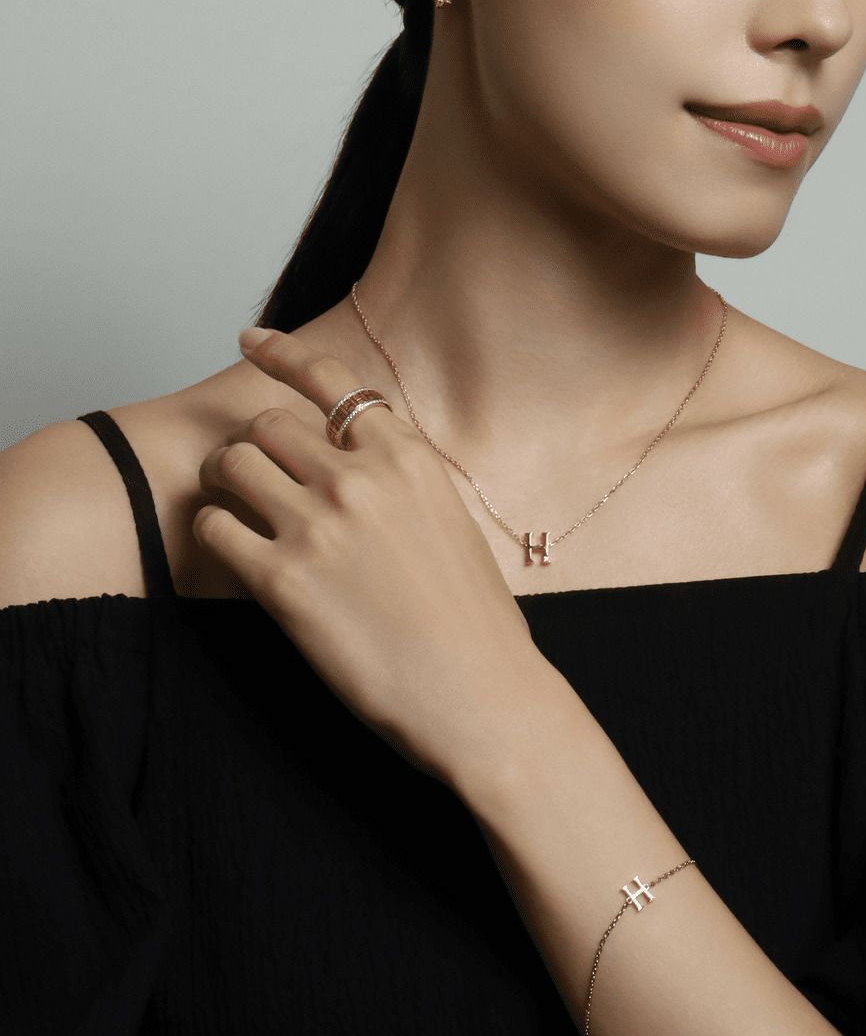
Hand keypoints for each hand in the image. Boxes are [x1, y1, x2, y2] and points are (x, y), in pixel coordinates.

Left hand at [193, 326, 546, 790]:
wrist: (481, 695)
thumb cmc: (475, 621)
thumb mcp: (452, 522)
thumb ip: (402, 480)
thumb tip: (355, 457)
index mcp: (408, 459)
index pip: (331, 380)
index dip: (282, 353)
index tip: (252, 340)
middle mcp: (361, 480)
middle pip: (268, 423)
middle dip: (253, 443)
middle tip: (251, 471)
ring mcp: (319, 527)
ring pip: (232, 463)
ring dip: (224, 481)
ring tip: (237, 507)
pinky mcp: (283, 582)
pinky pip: (214, 527)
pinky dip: (214, 533)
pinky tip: (237, 552)